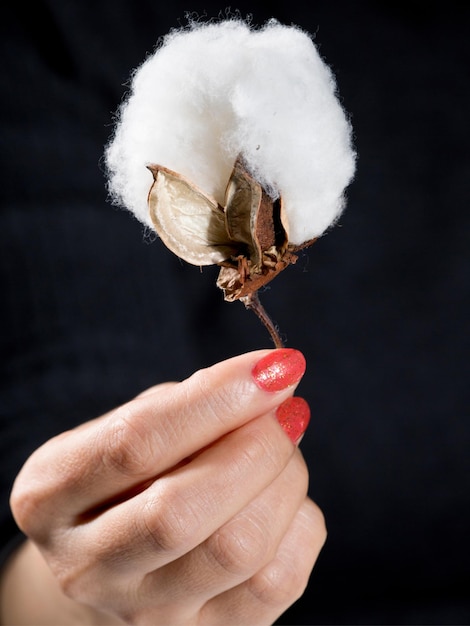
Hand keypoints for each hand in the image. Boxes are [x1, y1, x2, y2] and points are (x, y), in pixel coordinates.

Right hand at [7, 349, 325, 624]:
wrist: (118, 555)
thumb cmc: (130, 473)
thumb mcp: (130, 424)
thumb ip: (187, 404)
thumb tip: (271, 382)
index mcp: (52, 495)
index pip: (136, 443)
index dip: (217, 399)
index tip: (276, 366)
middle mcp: (89, 567)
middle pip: (183, 510)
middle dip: (258, 445)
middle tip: (286, 408)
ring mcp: (149, 615)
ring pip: (241, 548)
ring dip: (285, 479)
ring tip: (280, 451)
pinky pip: (280, 580)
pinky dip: (299, 522)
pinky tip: (281, 500)